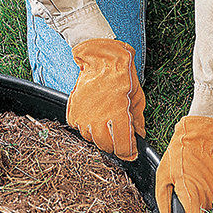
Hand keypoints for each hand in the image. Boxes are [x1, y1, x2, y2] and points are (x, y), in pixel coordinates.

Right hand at [67, 38, 145, 160]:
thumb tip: (139, 136)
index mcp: (118, 116)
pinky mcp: (73, 113)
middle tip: (120, 136)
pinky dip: (87, 127)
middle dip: (116, 145)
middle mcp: (98, 119)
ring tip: (106, 123)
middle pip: (107, 147)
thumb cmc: (122, 76)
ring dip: (101, 136)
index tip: (132, 151)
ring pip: (92, 139)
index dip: (129, 152)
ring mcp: (83, 117)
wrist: (101, 60)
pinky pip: (80, 129)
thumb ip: (137, 121)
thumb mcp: (137, 98)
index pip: (123, 148)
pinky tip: (94, 118)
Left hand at [155, 116, 212, 212]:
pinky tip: (198, 182)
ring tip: (189, 187)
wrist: (204, 134)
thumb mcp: (163, 175)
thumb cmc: (180, 153)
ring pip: (207, 210)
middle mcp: (207, 198)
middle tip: (180, 202)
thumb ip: (163, 202)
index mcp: (191, 196)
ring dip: (198, 205)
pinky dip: (205, 196)